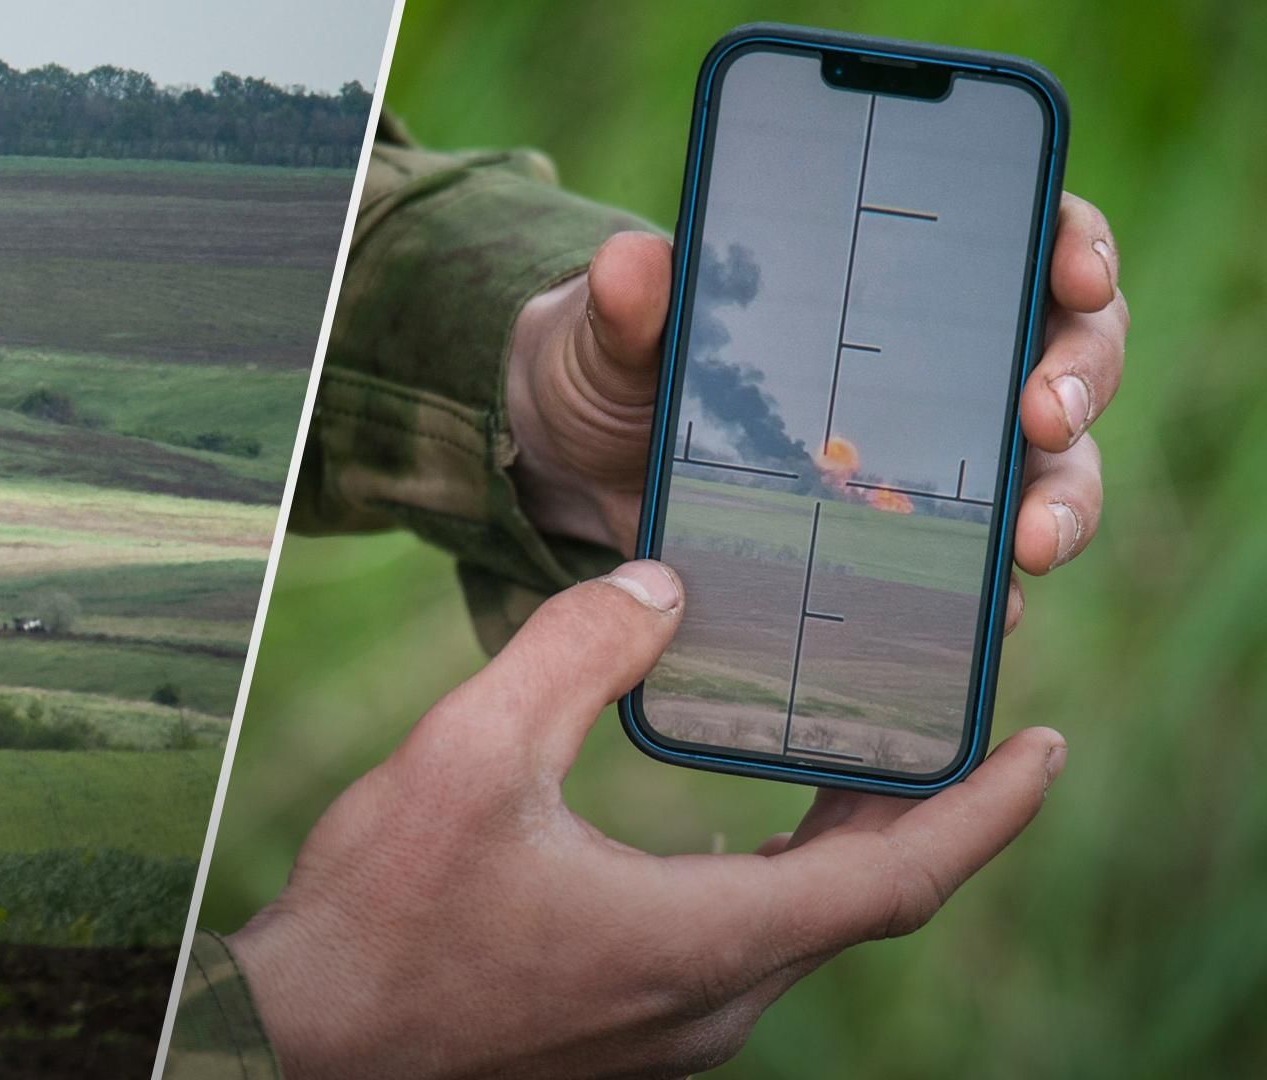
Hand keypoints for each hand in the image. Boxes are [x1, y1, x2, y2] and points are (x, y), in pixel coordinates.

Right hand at [229, 562, 1064, 1078]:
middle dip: (916, 804)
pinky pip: (740, 945)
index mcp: (705, 942)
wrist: (303, 1043)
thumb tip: (658, 587)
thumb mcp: (467, 755)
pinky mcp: (624, 1027)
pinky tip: (729, 822)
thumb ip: (572, 655)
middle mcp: (712, 1002)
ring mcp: (669, 1028)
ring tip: (849, 747)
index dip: (986, 811)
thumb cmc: (381, 916)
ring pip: (799, 925)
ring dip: (841, 838)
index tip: (1042, 745)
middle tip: (945, 711)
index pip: (897, 878)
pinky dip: (772, 873)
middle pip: (860, 898)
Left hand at [505, 193, 1127, 631]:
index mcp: (894, 274)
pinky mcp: (906, 546)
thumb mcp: (611, 331)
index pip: (1023, 232)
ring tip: (1030, 541)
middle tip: (1043, 413)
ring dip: (1062, 502)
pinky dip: (997, 595)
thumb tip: (633, 265)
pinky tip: (989, 614)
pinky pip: (980, 571)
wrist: (582, 471)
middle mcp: (942, 362)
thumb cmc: (616, 368)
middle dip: (1078, 377)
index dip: (1072, 241)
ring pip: (1051, 468)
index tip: (1074, 270)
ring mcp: (935, 458)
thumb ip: (627, 301)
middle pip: (1068, 350)